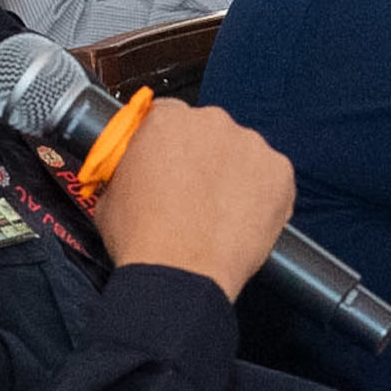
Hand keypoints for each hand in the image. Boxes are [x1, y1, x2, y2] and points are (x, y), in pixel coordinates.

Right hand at [91, 98, 293, 300]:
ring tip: (219, 213)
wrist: (180, 274)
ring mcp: (251, 145)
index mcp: (167, 120)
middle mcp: (212, 122)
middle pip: (210, 132)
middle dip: (204, 158)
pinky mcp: (280, 172)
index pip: (170, 116)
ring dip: (235, 175)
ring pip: (244, 154)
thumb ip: (126, 169)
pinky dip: (263, 195)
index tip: (173, 161)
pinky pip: (273, 178)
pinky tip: (243, 219)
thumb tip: (131, 171)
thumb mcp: (110, 195)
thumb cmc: (144, 240)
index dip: (170, 143)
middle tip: (195, 194)